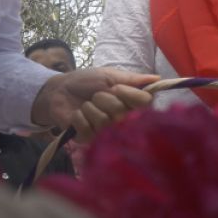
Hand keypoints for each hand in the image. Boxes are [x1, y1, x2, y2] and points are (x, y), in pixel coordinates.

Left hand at [31, 67, 157, 140]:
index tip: (115, 87)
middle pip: (122, 113)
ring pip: (104, 121)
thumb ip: (132, 79)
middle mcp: (123, 121)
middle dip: (104, 99)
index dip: (129, 95)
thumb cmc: (86, 81)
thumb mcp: (109, 75)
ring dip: (90, 107)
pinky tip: (77, 115)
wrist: (60, 90)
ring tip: (85, 105)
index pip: (145, 103)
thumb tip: (158, 78)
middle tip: (96, 95)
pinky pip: (88, 130)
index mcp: (131, 104)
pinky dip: (79, 117)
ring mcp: (107, 133)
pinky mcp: (89, 141)